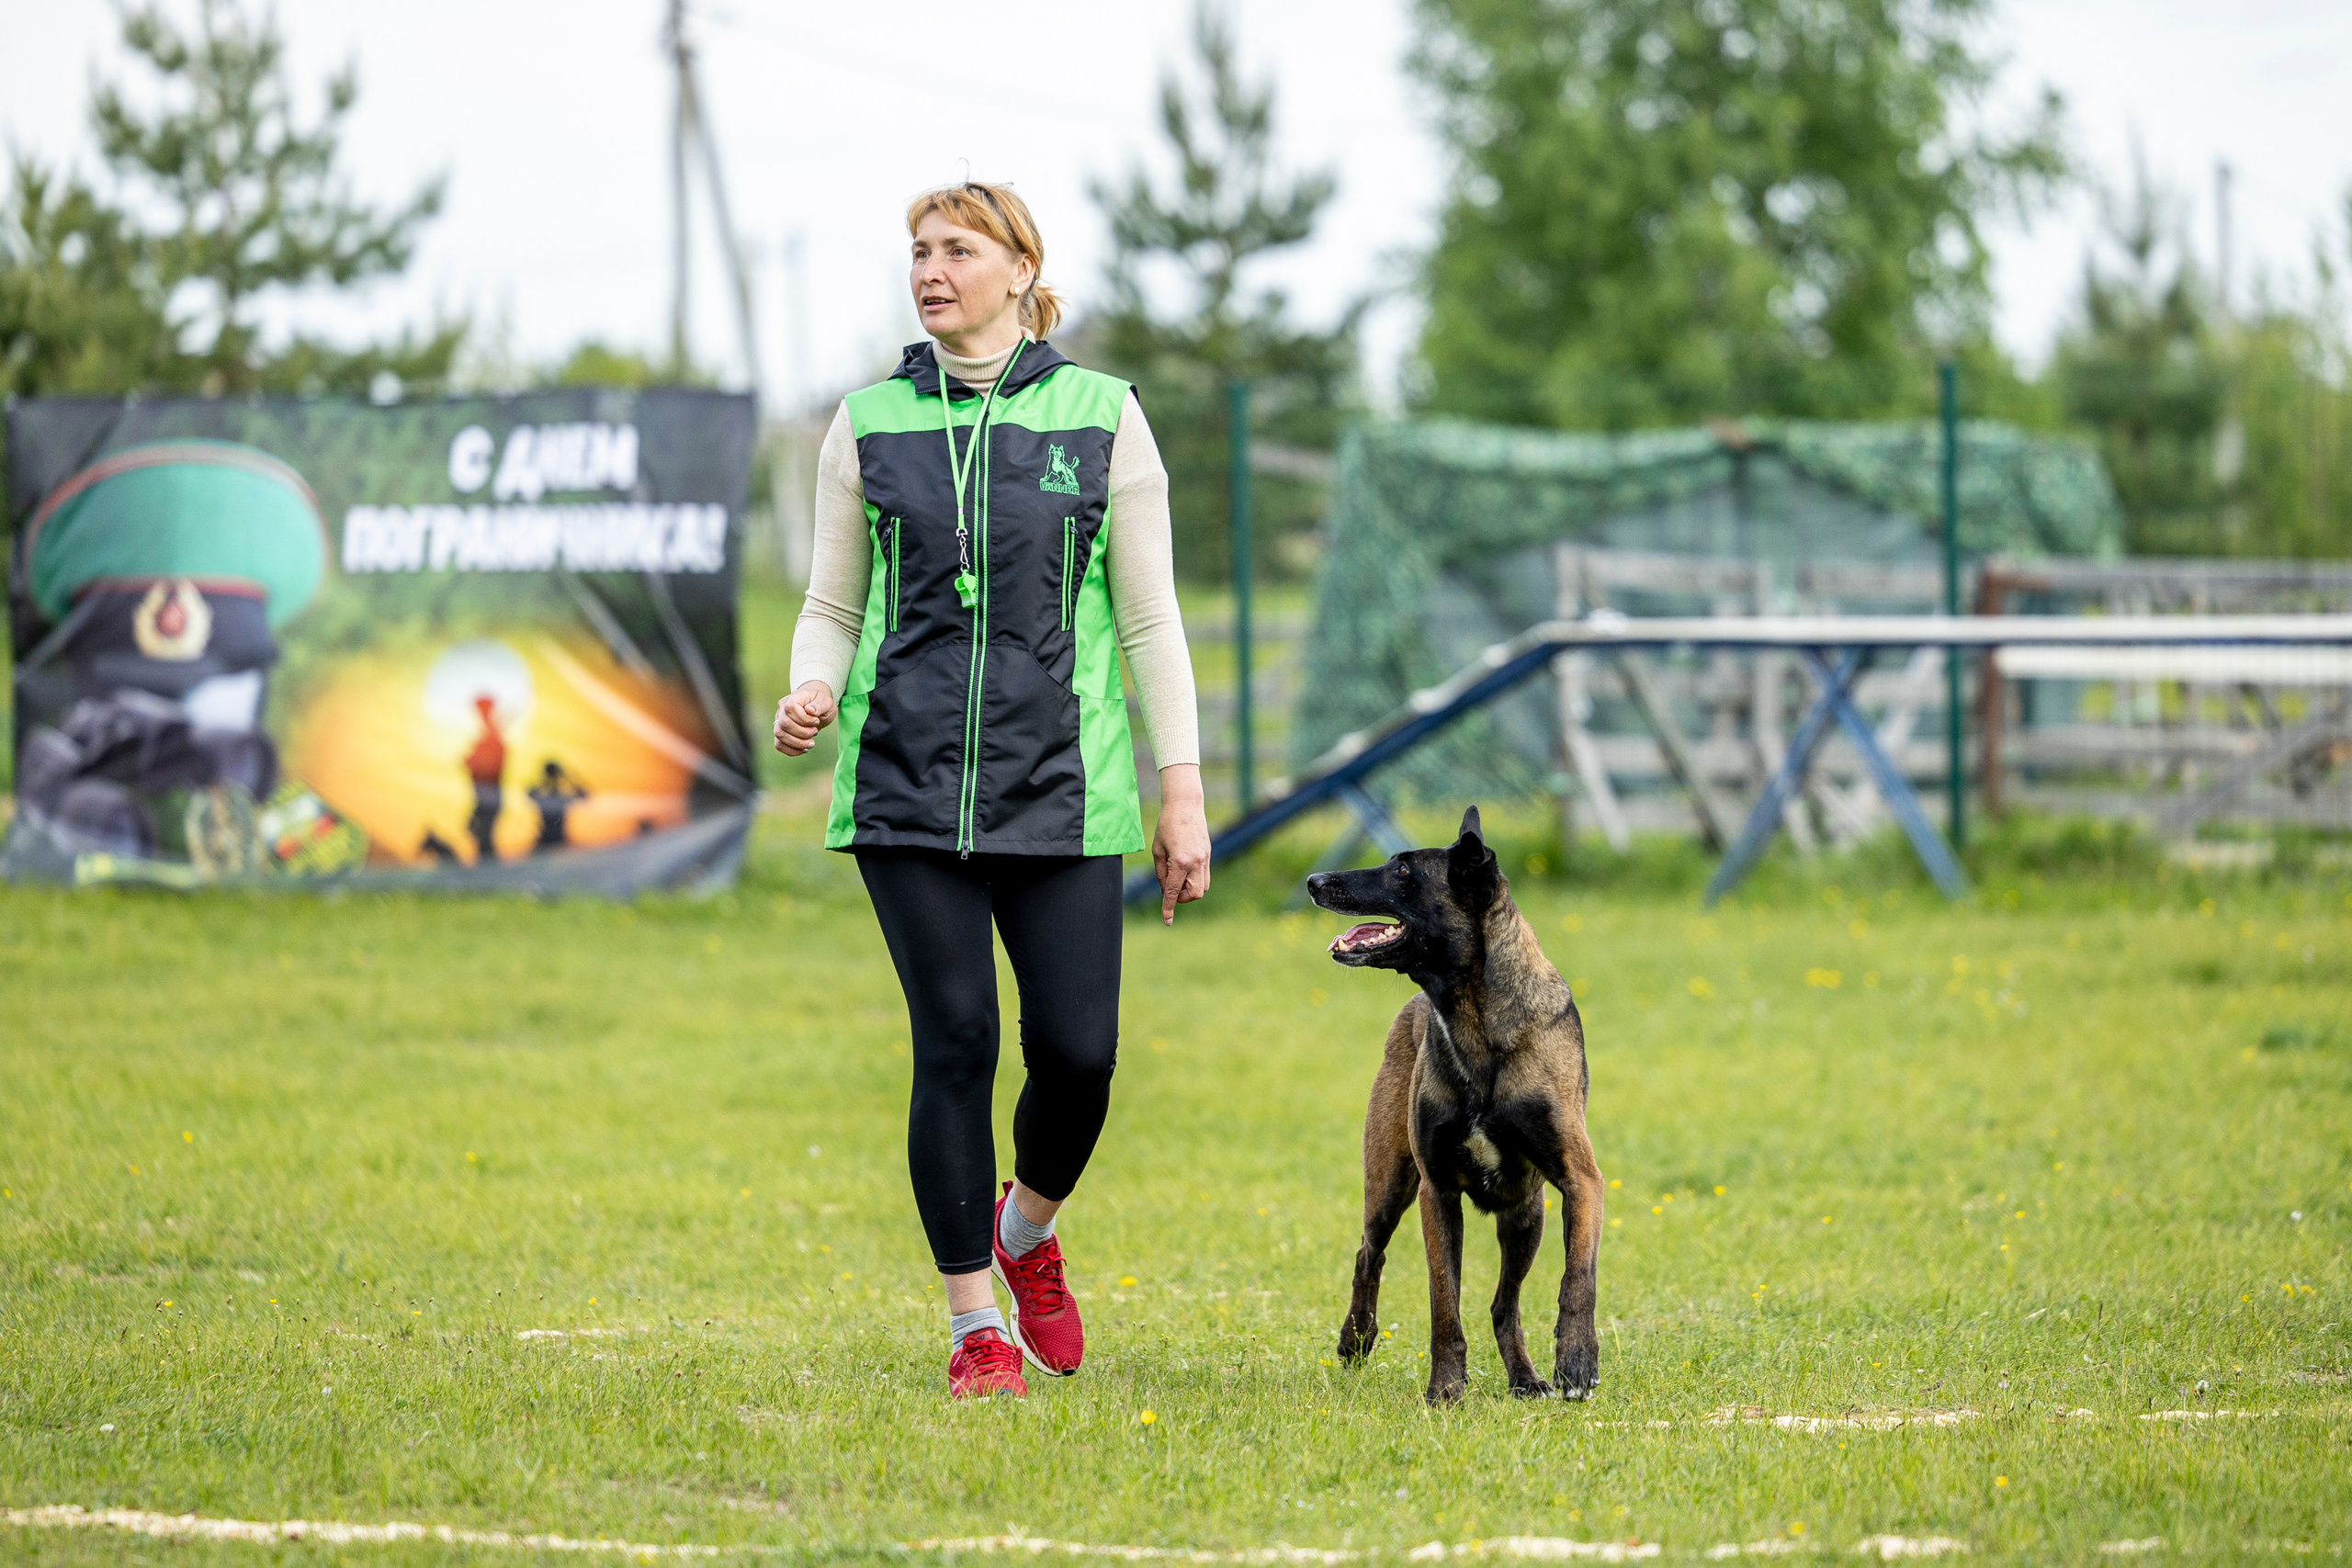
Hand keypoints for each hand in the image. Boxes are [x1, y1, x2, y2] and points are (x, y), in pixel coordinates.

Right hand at [772, 680, 836, 756]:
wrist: (815, 706)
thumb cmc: (820, 702)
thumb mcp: (826, 701)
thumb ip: (820, 704)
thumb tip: (810, 710)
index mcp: (794, 698)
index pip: (790, 708)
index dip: (804, 719)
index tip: (816, 721)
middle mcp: (782, 709)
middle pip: (784, 724)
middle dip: (803, 733)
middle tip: (815, 732)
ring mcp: (779, 721)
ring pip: (779, 735)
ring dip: (797, 743)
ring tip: (811, 743)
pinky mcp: (781, 732)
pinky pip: (779, 744)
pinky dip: (792, 750)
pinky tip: (804, 749)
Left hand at [1151, 763, 1210, 925]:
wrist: (1185, 805)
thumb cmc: (1166, 825)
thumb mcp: (1157, 850)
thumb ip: (1160, 872)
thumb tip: (1164, 889)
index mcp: (1180, 861)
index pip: (1172, 891)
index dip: (1168, 908)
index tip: (1167, 921)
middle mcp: (1196, 862)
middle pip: (1194, 894)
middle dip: (1182, 898)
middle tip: (1170, 889)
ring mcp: (1205, 858)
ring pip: (1203, 887)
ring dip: (1190, 889)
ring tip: (1177, 878)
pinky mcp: (1209, 854)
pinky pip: (1205, 875)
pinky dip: (1195, 879)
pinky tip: (1184, 870)